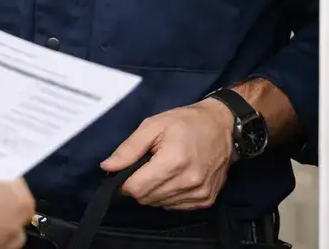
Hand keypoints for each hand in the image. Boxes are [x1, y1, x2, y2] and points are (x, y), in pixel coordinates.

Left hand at [101, 99, 234, 209]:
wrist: (221, 126)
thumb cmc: (185, 122)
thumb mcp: (152, 126)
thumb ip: (128, 149)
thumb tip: (107, 167)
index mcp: (173, 161)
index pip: (136, 189)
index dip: (125, 181)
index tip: (127, 169)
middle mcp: (188, 182)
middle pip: (147, 198)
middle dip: (138, 185)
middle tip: (144, 166)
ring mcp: (200, 193)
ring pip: (160, 204)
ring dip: (153, 191)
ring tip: (160, 169)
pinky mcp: (206, 200)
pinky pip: (175, 207)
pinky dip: (168, 196)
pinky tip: (173, 178)